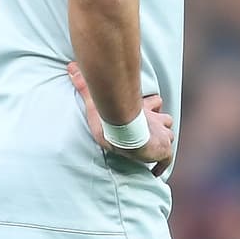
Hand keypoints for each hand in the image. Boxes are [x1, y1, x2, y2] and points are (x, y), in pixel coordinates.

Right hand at [67, 62, 173, 176]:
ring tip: (154, 147)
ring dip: (163, 139)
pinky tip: (155, 172)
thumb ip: (85, 86)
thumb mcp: (95, 102)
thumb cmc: (111, 119)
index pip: (154, 102)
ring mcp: (160, 135)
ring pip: (168, 135)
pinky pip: (167, 158)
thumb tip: (70, 66)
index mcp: (142, 110)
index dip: (152, 105)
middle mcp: (154, 121)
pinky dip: (162, 164)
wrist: (127, 135)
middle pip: (165, 118)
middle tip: (153, 130)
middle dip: (161, 123)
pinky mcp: (163, 150)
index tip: (149, 108)